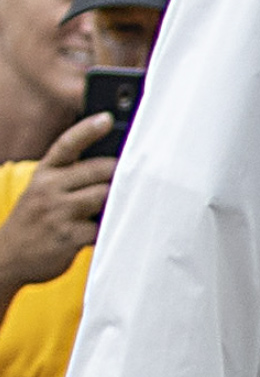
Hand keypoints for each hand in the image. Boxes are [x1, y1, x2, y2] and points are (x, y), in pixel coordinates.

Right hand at [0, 114, 116, 293]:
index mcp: (44, 173)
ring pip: (104, 195)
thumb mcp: (43, 190)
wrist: (6, 257)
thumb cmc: (37, 218)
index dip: (88, 130)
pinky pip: (102, 226)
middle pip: (100, 170)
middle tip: (129, 179)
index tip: (107, 118)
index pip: (67, 144)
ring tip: (112, 206)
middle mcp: (48, 189)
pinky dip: (108, 228)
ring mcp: (57, 213)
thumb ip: (70, 174)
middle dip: (117, 174)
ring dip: (113, 201)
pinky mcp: (67, 236)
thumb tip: (115, 161)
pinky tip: (105, 229)